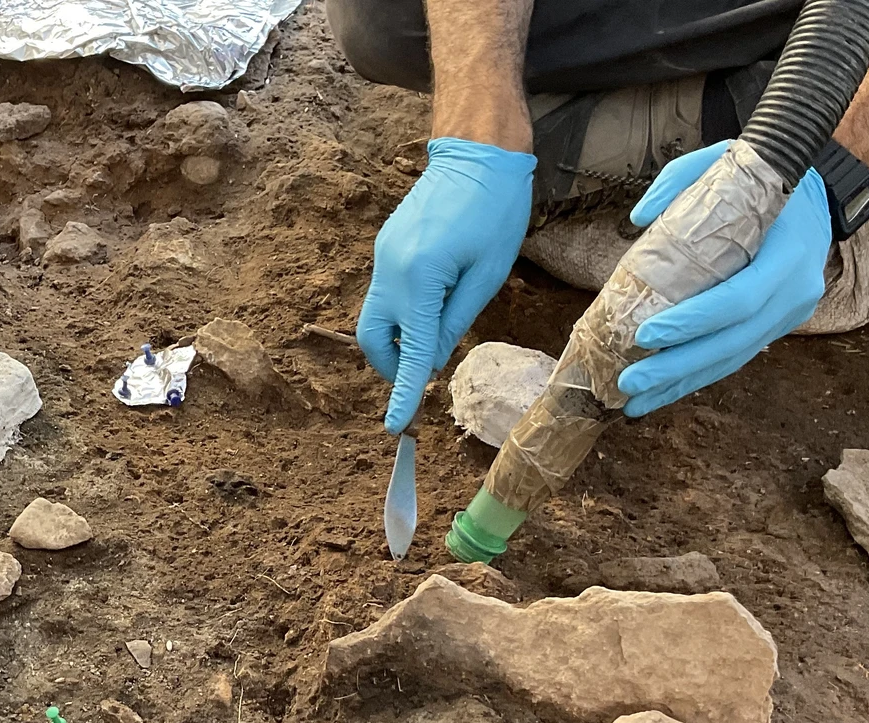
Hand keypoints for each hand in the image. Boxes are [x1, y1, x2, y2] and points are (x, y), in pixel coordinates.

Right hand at [356, 138, 534, 432]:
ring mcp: (383, 257)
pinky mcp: (386, 247)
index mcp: (420, 278)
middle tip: (421, 374)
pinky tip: (433, 302)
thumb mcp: (488, 273)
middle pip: (373, 338)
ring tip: (434, 334)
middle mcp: (390, 270)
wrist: (476, 151)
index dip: (403, 392)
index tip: (395, 424)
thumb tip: (435, 356)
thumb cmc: (495, 210)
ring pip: (376, 317)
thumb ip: (457, 319)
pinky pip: (385, 293)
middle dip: (391, 365)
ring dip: (397, 338)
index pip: (411, 349)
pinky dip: (401, 313)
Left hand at [617, 140, 830, 416]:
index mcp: (789, 253)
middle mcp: (796, 291)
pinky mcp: (779, 326)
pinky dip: (698, 376)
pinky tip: (663, 392)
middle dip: (678, 366)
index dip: (693, 320)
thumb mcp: (726, 160)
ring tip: (635, 402)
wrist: (818, 192)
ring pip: (735, 359)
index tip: (646, 333)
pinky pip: (737, 357)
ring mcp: (792, 314)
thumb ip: (680, 180)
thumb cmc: (764, 177)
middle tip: (628, 381)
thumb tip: (638, 219)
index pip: (739, 298)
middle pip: (734, 341)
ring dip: (682, 383)